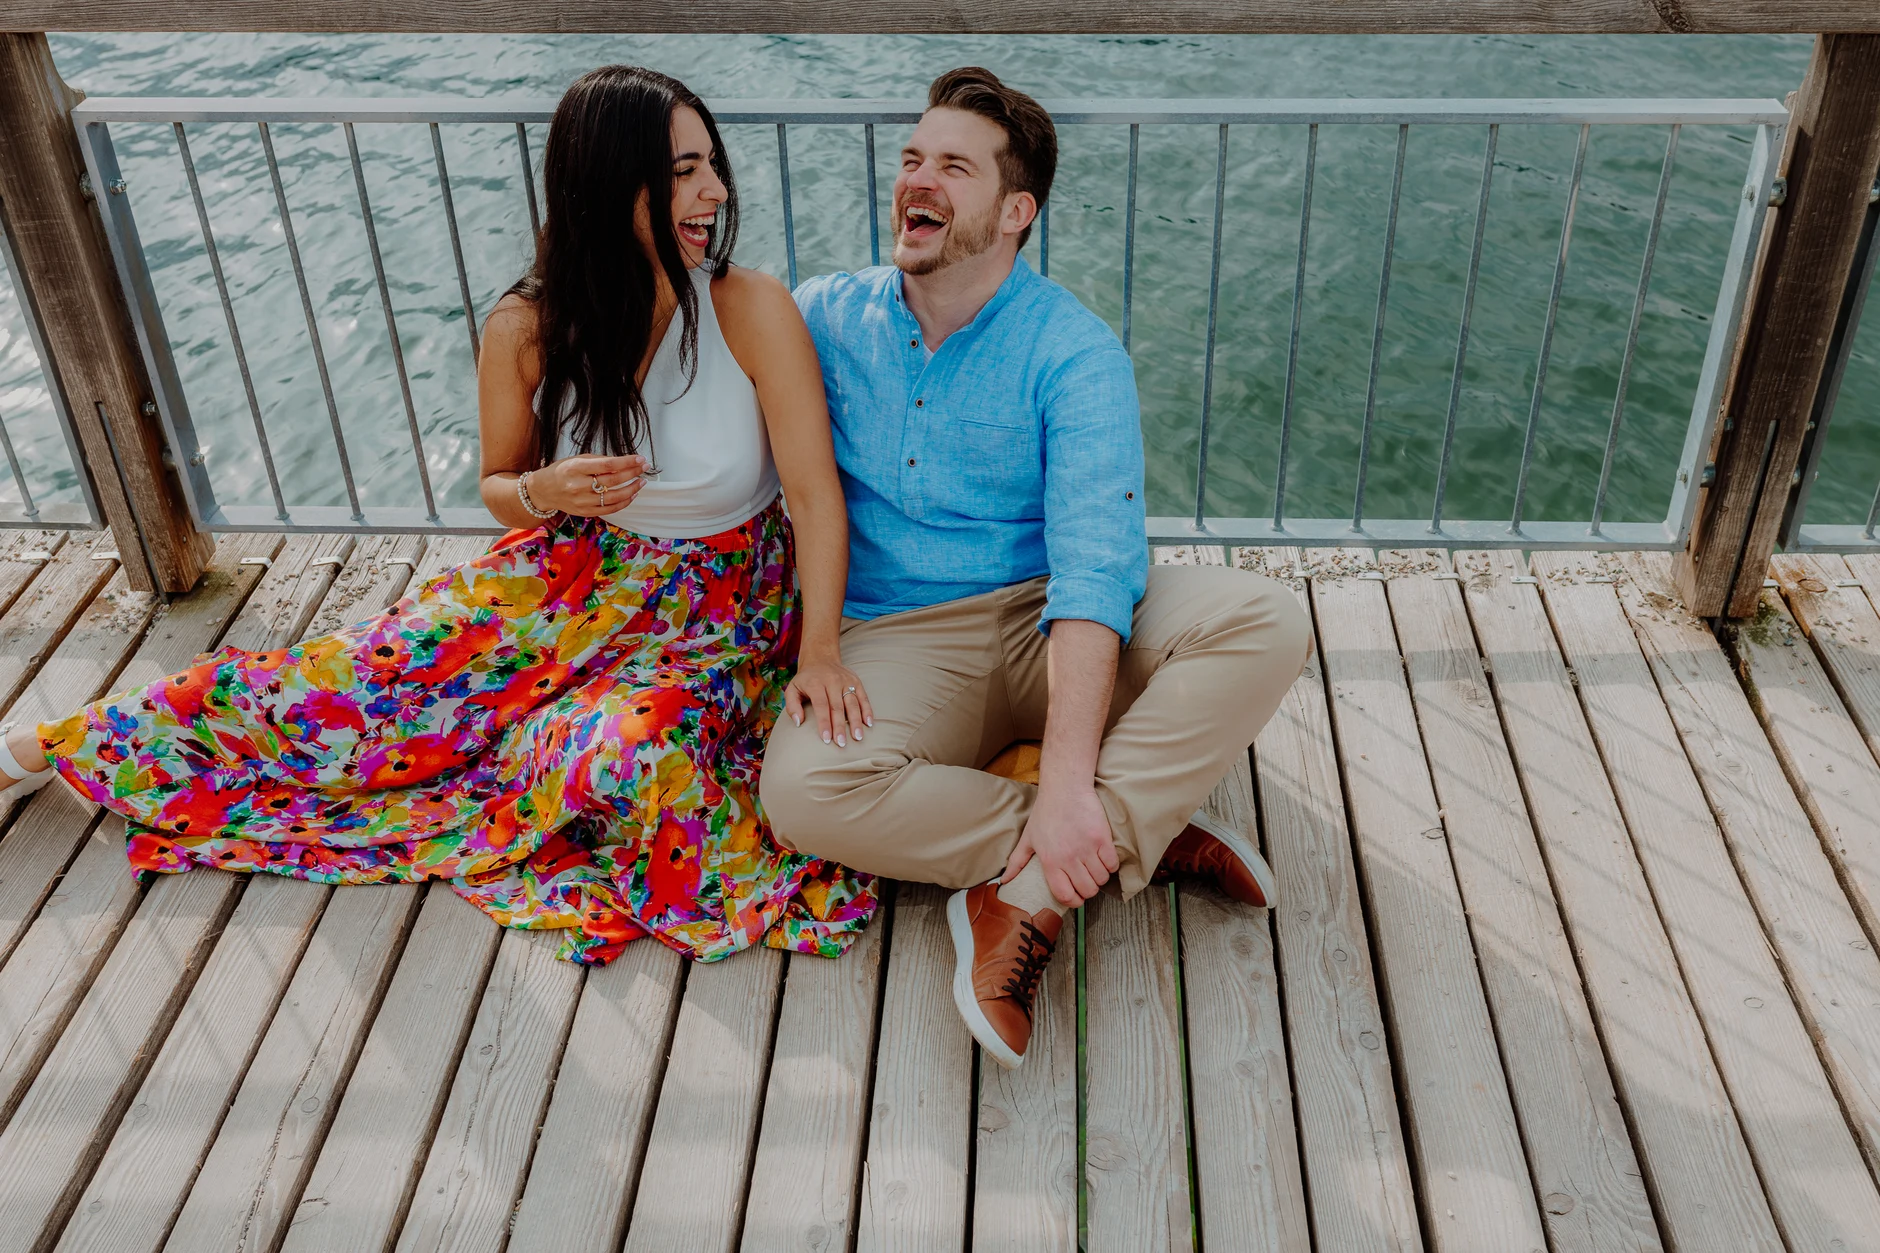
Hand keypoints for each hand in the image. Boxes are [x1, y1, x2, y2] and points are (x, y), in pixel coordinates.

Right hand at [530, 453, 649, 516]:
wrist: (543, 491)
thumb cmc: (561, 471)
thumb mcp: (576, 459)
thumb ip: (598, 460)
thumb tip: (622, 462)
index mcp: (576, 468)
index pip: (608, 465)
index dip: (627, 462)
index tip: (639, 459)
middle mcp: (579, 485)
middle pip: (613, 480)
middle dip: (632, 473)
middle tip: (644, 467)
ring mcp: (582, 501)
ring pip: (614, 497)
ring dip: (632, 489)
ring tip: (641, 481)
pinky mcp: (585, 512)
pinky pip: (610, 509)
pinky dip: (624, 502)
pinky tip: (631, 495)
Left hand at [784, 652, 873, 747]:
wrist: (821, 659)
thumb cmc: (806, 680)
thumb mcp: (792, 689)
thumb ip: (791, 706)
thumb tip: (798, 722)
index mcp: (815, 683)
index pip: (821, 705)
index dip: (824, 722)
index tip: (826, 739)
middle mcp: (832, 681)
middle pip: (838, 707)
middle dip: (840, 726)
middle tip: (841, 743)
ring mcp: (846, 681)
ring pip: (853, 703)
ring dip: (856, 721)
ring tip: (857, 737)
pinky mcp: (856, 681)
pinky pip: (863, 697)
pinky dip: (867, 710)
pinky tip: (868, 723)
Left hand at [1003, 785, 1118, 906]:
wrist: (1065, 788)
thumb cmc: (1046, 812)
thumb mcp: (1028, 838)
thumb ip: (1017, 862)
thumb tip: (1004, 881)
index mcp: (1050, 861)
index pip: (1065, 895)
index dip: (1074, 901)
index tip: (1077, 898)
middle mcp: (1068, 858)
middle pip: (1087, 890)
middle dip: (1089, 890)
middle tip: (1088, 881)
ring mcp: (1087, 848)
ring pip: (1101, 879)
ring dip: (1100, 877)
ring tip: (1095, 868)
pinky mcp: (1102, 838)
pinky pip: (1112, 864)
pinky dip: (1111, 865)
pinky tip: (1104, 858)